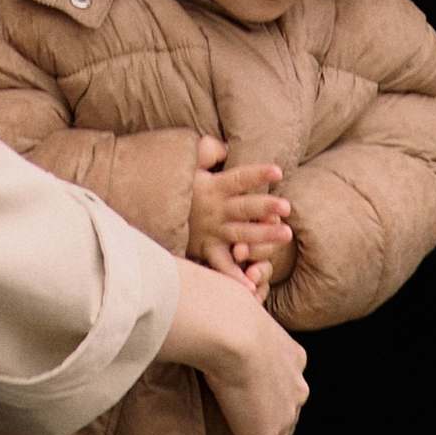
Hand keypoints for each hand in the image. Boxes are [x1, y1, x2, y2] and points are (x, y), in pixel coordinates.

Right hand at [158, 258, 308, 434]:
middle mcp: (295, 387)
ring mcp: (282, 415)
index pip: (281, 391)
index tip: (235, 413)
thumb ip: (221, 325)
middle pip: (281, 424)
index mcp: (291, 356)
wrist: (226, 324)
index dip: (262, 406)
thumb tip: (192, 316)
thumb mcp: (228, 314)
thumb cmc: (218, 307)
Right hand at [188, 138, 292, 281]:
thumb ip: (207, 151)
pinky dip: (235, 277)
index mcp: (214, 187)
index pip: (239, 178)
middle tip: (286, 206)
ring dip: (263, 236)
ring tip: (286, 235)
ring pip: (241, 234)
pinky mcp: (206, 249)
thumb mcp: (188, 160)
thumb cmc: (177, 180)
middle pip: (244, 208)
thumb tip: (226, 148)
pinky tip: (254, 287)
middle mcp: (215, 210)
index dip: (257, 174)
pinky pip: (222, 265)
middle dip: (265, 207)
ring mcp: (212, 232)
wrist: (148, 205)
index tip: (278, 171)